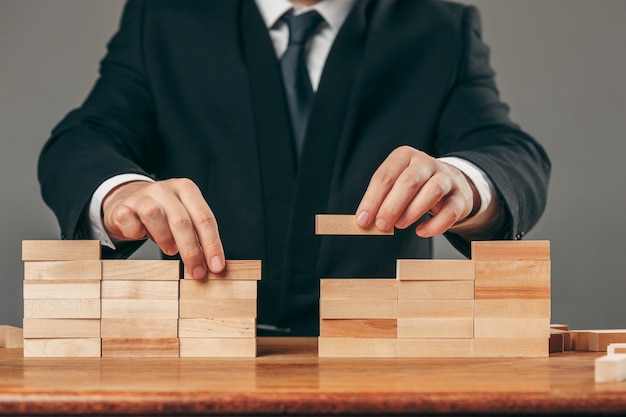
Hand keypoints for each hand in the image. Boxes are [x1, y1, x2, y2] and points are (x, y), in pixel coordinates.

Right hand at [102, 178, 224, 277]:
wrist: (128, 200)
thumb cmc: (163, 213)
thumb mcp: (183, 218)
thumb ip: (197, 235)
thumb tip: (211, 263)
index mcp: (186, 189)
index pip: (204, 218)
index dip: (212, 244)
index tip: (216, 266)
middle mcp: (165, 189)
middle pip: (181, 220)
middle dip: (192, 250)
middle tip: (196, 271)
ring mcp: (141, 196)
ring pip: (154, 214)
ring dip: (164, 238)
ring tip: (170, 250)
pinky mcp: (121, 207)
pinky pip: (128, 220)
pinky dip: (135, 232)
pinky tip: (140, 235)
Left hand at [355, 146, 478, 236]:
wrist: (451, 183)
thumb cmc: (414, 187)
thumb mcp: (395, 185)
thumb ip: (380, 201)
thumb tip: (364, 221)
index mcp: (404, 156)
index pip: (385, 176)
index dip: (372, 200)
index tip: (363, 220)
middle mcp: (426, 163)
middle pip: (409, 181)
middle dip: (392, 206)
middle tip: (381, 225)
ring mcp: (446, 178)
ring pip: (432, 191)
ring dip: (413, 211)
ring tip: (400, 225)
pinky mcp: (461, 196)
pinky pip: (451, 211)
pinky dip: (435, 225)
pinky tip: (421, 232)